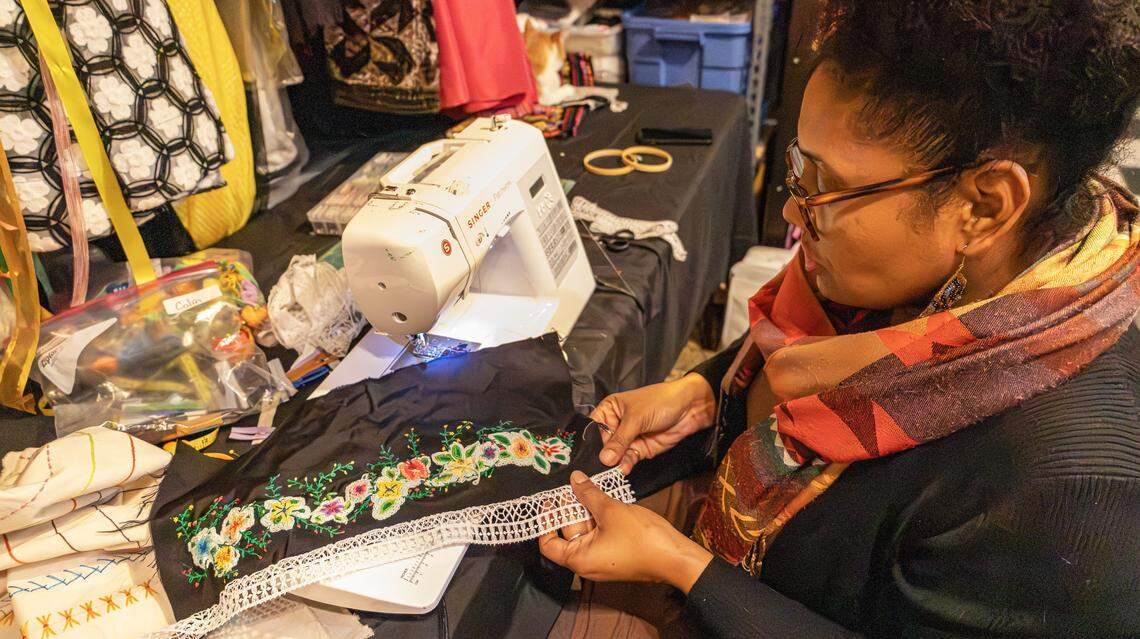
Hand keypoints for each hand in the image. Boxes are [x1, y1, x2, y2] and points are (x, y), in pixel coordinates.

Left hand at [539, 471, 712, 592]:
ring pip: (586, 532)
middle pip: (568, 534)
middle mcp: (586, 564)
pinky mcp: (616, 555)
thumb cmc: (641, 539)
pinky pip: (600, 535)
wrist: (675, 557)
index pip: (548, 544)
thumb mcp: (610, 510)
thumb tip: (574, 479)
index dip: (546, 521)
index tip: (550, 500)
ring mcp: (602, 560)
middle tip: (573, 485)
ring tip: (589, 487)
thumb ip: (589, 494)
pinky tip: (604, 499)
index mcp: (578, 559)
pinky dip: (598, 518)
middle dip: (569, 509)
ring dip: (586, 510)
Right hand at [591, 373, 715, 473]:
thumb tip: (604, 459)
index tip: (582, 457)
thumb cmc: (661, 401)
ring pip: (615, 455)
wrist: (690, 408)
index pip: (592, 427)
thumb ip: (620, 439)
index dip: (587, 441)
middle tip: (596, 469)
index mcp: (610, 409)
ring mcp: (628, 438)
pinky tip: (623, 468)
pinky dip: (625, 465)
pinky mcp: (640, 450)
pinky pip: (628, 460)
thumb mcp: (637, 418)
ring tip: (611, 470)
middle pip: (601, 444)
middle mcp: (616, 424)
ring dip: (613, 463)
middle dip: (600, 456)